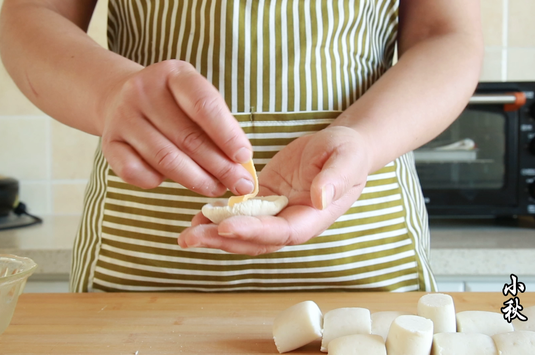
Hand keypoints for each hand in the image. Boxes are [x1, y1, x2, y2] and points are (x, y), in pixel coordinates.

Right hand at [100, 60, 254, 196]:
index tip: (245, 157)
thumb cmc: (172, 104)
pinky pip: (135, 172)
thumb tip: (241, 163)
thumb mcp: (195, 99)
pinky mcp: (109, 143)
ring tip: (217, 188)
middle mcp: (143, 91)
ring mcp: (123, 117)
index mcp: (173, 74)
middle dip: (219, 166)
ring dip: (196, 180)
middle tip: (240, 184)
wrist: (119, 98)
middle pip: (187, 137)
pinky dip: (158, 182)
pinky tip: (175, 183)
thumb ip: (218, 125)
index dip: (227, 134)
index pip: (204, 105)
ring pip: (165, 158)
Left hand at [178, 126, 372, 254]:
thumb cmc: (348, 152)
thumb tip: (319, 198)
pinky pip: (238, 214)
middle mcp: (290, 222)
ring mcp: (275, 214)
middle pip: (254, 240)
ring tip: (186, 234)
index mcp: (312, 218)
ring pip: (242, 232)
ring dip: (214, 235)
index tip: (225, 226)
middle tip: (190, 238)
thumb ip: (335, 179)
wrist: (341, 149)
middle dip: (222, 240)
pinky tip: (196, 216)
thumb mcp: (347, 158)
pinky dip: (217, 218)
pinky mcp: (263, 201)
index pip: (281, 232)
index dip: (254, 232)